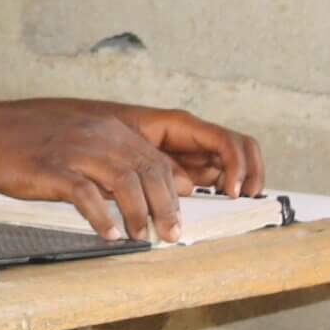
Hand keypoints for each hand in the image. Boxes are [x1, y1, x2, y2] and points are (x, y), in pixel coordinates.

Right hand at [0, 109, 192, 242]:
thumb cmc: (33, 140)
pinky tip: (108, 234)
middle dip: (165, 208)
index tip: (177, 218)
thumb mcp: (83, 140)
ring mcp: (75, 150)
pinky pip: (85, 194)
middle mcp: (98, 135)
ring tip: (140, 237)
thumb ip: (119, 158)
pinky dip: (100, 217)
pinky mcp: (51, 168)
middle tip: (170, 235)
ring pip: (124, 183)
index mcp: (109, 128)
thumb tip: (154, 184)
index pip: (156, 160)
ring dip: (138, 214)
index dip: (173, 192)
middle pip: (148, 172)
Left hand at [101, 106, 264, 197]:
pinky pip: (211, 176)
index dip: (238, 165)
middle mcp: (193, 137)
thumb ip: (158, 163)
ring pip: (231, 164)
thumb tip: (188, 187)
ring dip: (240, 182)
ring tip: (236, 203)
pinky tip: (214, 204)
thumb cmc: (101, 131)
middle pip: (241, 149)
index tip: (232, 193)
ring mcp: (192, 152)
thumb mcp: (127, 144)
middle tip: (245, 198)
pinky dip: (220, 189)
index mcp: (180, 125)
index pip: (227, 141)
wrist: (78, 131)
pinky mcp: (185, 167)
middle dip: (251, 173)